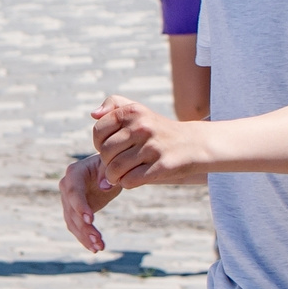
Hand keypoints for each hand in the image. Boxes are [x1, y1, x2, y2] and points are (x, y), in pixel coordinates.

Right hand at [59, 155, 119, 252]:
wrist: (106, 170)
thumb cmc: (109, 165)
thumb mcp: (111, 166)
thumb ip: (108, 173)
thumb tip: (103, 186)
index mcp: (74, 173)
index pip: (74, 192)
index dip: (80, 206)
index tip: (90, 219)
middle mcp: (67, 187)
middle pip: (71, 210)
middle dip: (84, 226)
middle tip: (98, 238)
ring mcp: (68, 200)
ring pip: (72, 222)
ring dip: (84, 236)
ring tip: (99, 247)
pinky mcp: (73, 212)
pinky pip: (76, 227)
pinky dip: (85, 238)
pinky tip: (96, 248)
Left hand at [91, 94, 207, 187]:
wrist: (194, 144)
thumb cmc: (158, 129)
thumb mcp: (138, 110)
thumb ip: (113, 105)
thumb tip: (93, 114)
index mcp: (133, 111)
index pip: (98, 132)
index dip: (98, 143)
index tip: (110, 148)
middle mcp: (142, 127)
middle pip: (105, 152)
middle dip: (106, 162)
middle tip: (115, 164)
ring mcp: (153, 147)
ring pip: (115, 169)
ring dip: (113, 177)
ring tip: (118, 176)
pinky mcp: (162, 166)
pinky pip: (130, 180)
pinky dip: (126, 183)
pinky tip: (132, 178)